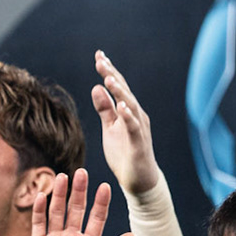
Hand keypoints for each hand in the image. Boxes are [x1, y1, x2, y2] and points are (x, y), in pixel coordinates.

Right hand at [28, 169, 134, 235]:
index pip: (96, 217)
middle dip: (79, 191)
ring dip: (60, 195)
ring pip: (57, 212)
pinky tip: (42, 196)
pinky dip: (39, 210)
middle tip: (81, 172)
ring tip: (62, 177)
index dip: (100, 202)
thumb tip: (133, 235)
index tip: (105, 186)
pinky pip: (39, 224)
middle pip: (76, 209)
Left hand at [90, 50, 161, 195]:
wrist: (138, 180)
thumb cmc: (124, 153)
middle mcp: (136, 115)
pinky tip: (122, 107)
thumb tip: (96, 87)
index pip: (118, 87)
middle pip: (124, 91)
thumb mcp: (110, 128)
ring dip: (120, 92)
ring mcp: (139, 128)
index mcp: (127, 111)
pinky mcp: (139, 143)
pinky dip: (129, 116)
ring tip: (109, 78)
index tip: (98, 55)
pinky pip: (134, 127)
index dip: (108, 71)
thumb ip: (104, 109)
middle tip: (100, 60)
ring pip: (130, 106)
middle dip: (112, 75)